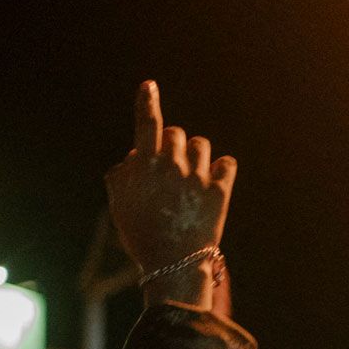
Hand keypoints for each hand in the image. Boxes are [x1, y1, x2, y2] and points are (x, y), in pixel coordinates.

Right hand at [103, 81, 235, 296]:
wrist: (171, 263)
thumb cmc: (141, 233)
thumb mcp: (119, 202)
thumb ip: (124, 172)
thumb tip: (137, 154)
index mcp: (145, 165)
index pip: (146, 124)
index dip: (147, 102)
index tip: (149, 85)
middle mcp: (173, 165)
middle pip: (176, 134)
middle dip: (173, 145)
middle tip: (171, 170)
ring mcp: (198, 177)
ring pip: (202, 146)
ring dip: (197, 156)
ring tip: (191, 180)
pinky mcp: (221, 191)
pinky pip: (228, 163)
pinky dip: (223, 169)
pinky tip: (215, 181)